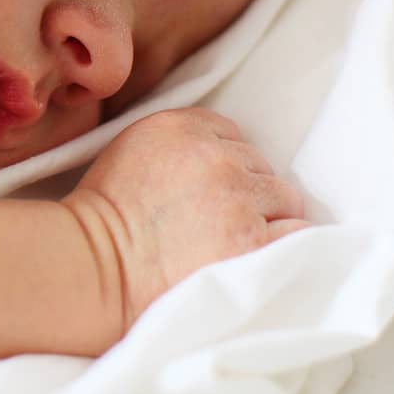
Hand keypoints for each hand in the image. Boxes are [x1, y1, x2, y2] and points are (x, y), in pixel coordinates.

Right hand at [61, 108, 309, 335]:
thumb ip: (179, 144)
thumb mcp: (130, 151)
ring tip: (230, 244)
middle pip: (260, 166)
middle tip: (214, 223)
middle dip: (245, 192)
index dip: (222, 167)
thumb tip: (223, 156)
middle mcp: (215, 156)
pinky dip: (284, 243)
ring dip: (266, 218)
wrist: (95, 266)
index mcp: (180, 127)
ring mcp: (238, 199)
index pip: (231, 136)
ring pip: (284, 198)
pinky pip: (298, 233)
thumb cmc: (104, 219)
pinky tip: (257, 257)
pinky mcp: (253, 241)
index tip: (205, 192)